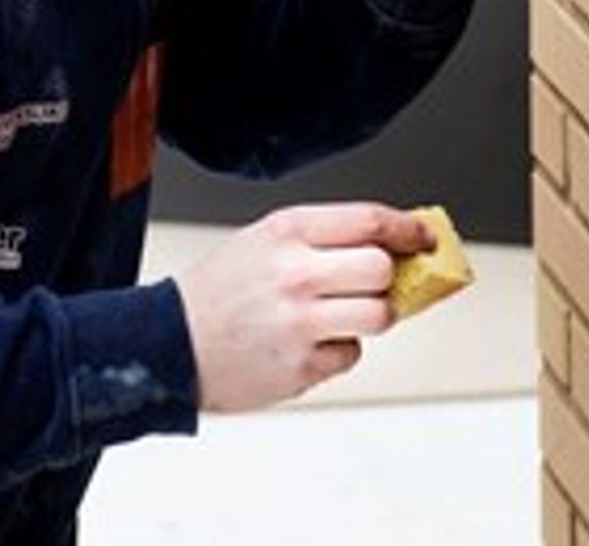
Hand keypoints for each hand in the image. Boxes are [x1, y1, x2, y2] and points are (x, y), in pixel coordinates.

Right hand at [175, 203, 432, 412]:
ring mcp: (300, 323)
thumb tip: (390, 245)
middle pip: (382, 269)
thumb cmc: (218, 291)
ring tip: (340, 316)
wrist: (166, 344)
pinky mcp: (301, 366)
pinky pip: (350, 355)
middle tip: (369, 284)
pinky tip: (305, 343)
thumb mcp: (263, 241)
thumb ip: (322, 238)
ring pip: (379, 315)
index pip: (369, 221)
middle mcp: (296, 274)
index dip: (407, 229)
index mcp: (287, 232)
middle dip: (385, 278)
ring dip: (370, 317)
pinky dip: (338, 351)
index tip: (422, 237)